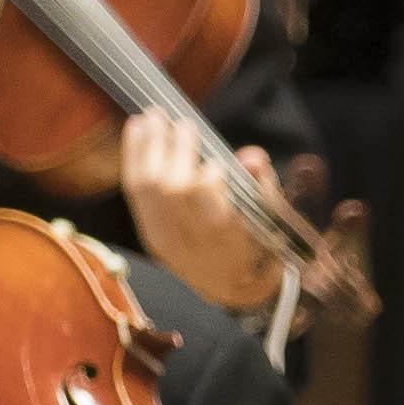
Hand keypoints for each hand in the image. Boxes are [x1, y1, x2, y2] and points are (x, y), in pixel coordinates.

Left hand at [117, 110, 286, 313]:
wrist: (231, 287)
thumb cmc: (256, 244)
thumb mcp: (271, 217)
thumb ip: (262, 185)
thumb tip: (252, 157)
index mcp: (226, 240)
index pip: (208, 208)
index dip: (209, 178)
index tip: (218, 160)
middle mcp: (190, 242)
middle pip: (172, 191)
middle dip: (174, 151)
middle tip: (179, 121)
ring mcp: (165, 239)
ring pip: (147, 188)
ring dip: (148, 148)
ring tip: (152, 117)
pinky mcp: (149, 232)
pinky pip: (134, 192)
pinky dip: (132, 157)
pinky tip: (135, 129)